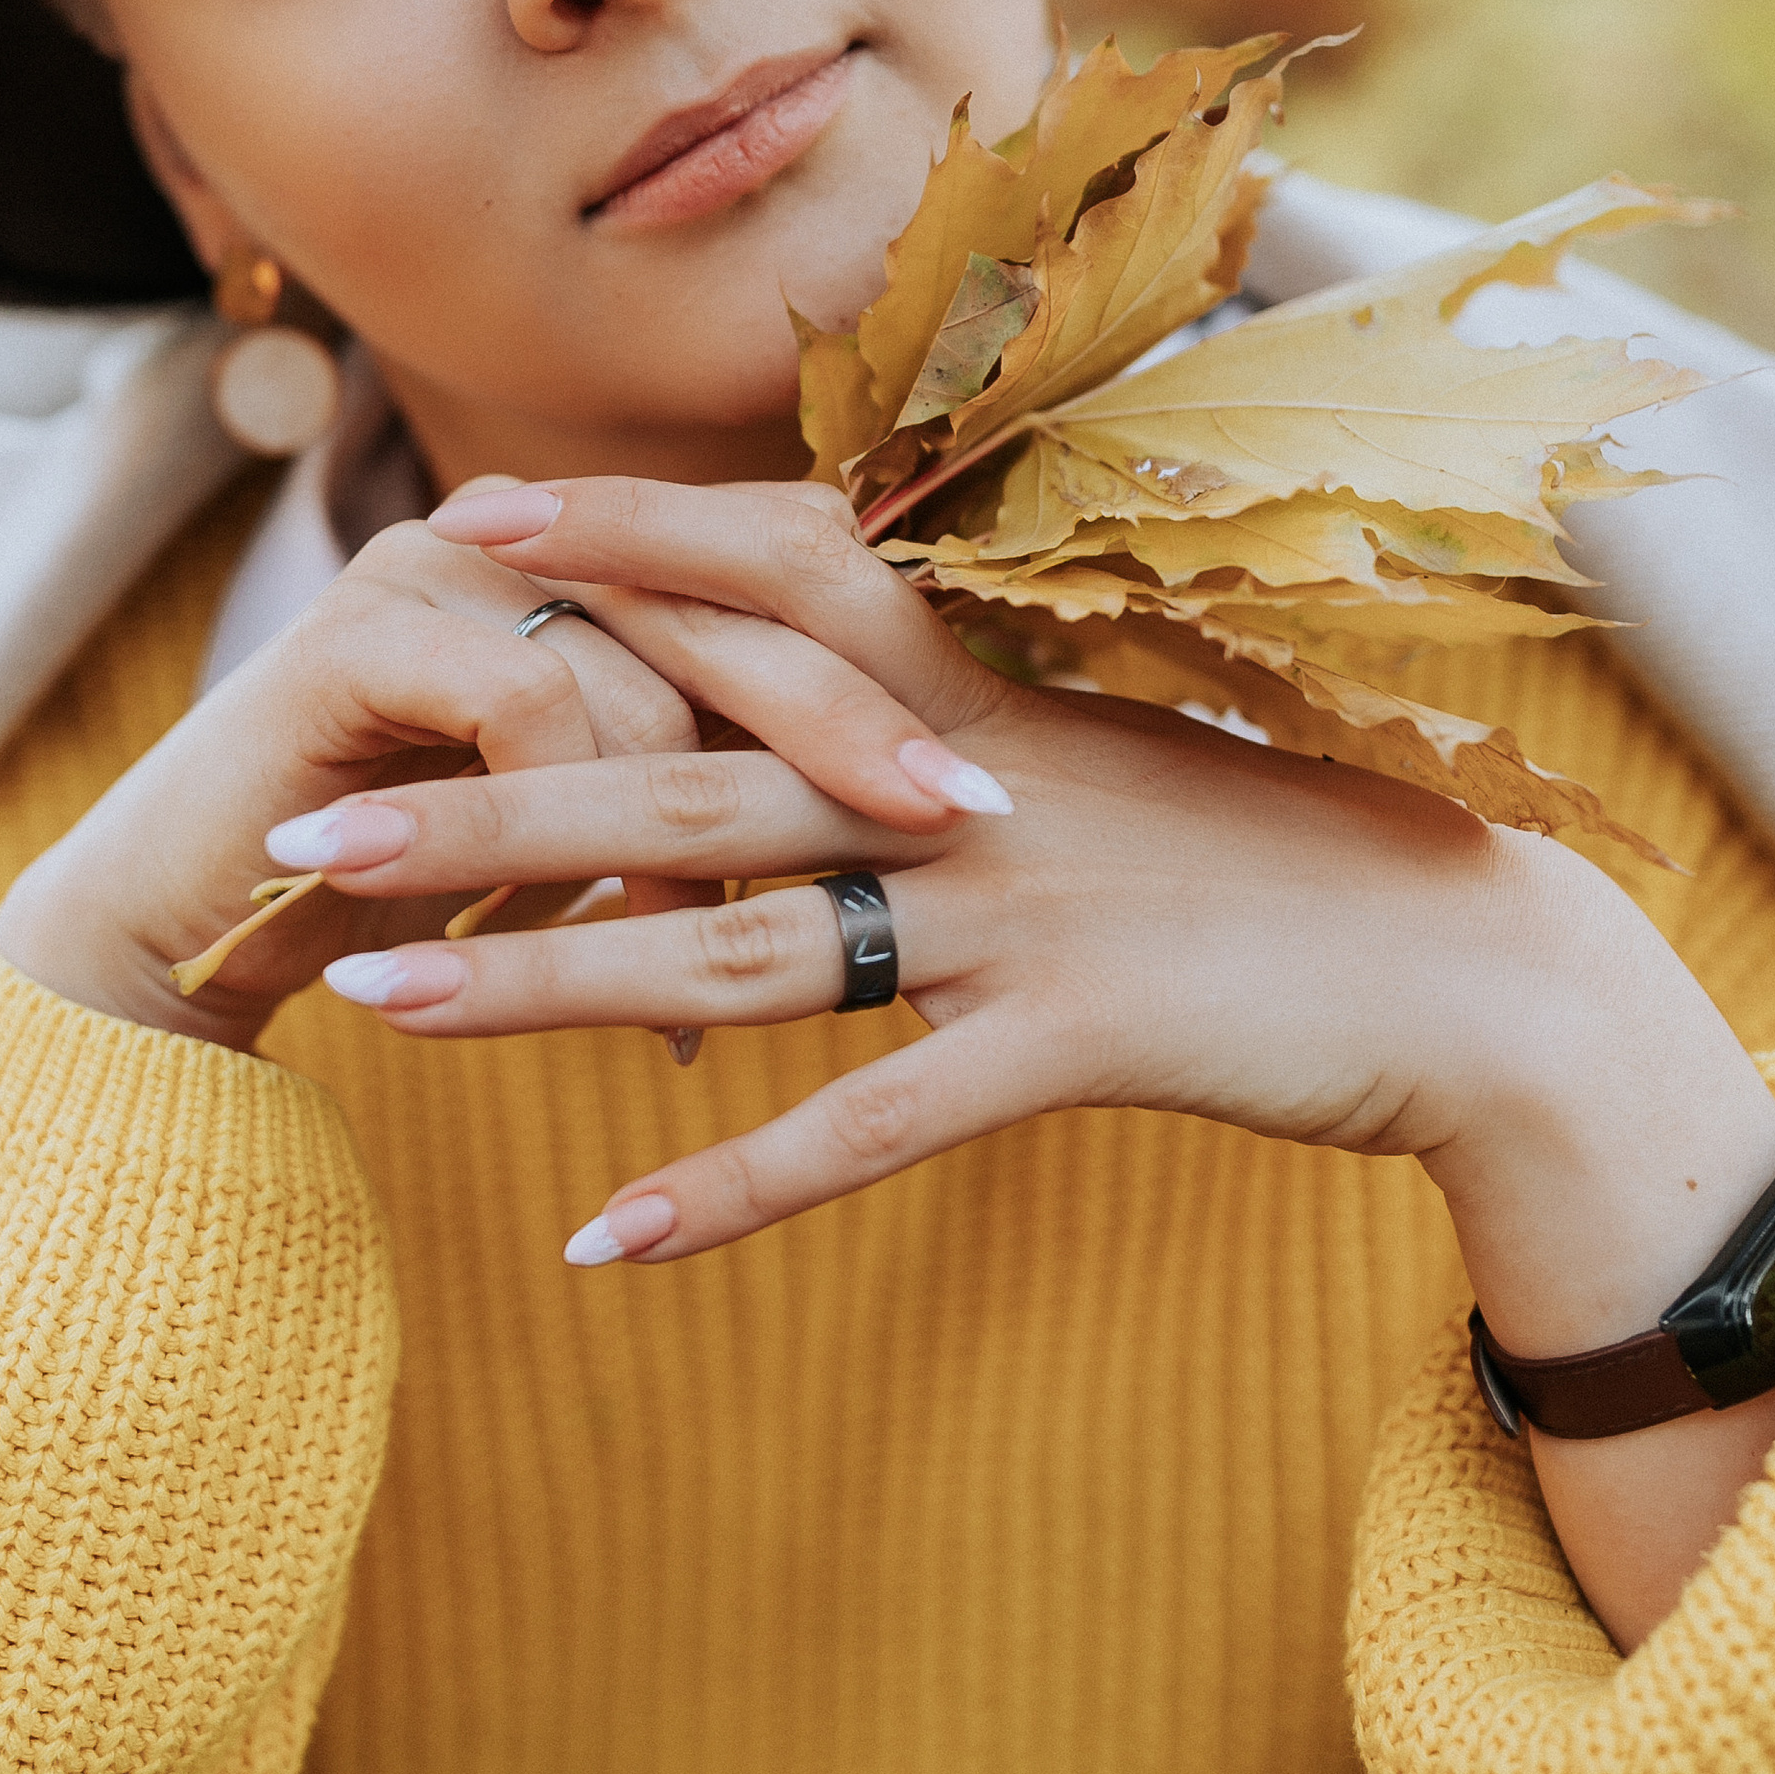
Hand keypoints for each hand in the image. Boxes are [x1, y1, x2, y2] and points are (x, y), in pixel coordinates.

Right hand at [0, 489, 1009, 1045]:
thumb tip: (920, 818)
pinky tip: (603, 924)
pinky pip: (529, 708)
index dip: (895, 655)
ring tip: (719, 939)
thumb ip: (723, 783)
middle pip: (736, 595)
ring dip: (695, 819)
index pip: (778, 568)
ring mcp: (436, 565)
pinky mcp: (357, 631)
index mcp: (598, 561)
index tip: (1005, 768)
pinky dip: (582, 825)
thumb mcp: (607, 833)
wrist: (201, 935)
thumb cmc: (429, 895)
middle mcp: (526, 536)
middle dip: (853, 717)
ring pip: (642, 664)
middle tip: (956, 812)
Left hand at [307, 476, 1774, 1647]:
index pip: (760, 586)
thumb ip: (947, 745)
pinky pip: (868, 1127)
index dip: (605, 549)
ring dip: (537, 982)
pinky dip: (730, 1188)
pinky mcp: (1078, 1043)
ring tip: (370, 1003)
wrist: (1473, 974)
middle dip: (480, 803)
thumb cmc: (1275, 869)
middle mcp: (973, 786)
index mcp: (977, 701)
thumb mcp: (1103, 773)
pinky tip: (597, 1240)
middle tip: (301, 822)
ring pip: (732, 948)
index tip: (446, 534)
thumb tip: (815, 737)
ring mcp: (1021, 912)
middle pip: (681, 787)